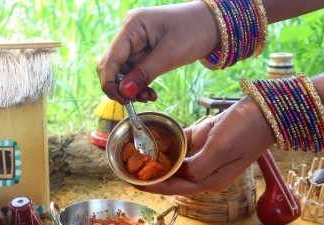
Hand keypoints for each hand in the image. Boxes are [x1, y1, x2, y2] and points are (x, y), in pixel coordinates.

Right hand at [96, 1, 218, 103]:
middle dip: (121, 87)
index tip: (123, 101)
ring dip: (131, 88)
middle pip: (111, 66)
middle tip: (137, 101)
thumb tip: (124, 93)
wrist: (213, 23)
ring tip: (149, 97)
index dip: (111, 83)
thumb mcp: (170, 54)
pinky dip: (139, 84)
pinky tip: (150, 92)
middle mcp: (128, 32)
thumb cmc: (194, 31)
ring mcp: (135, 41)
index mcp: (132, 26)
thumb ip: (145, 73)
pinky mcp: (142, 50)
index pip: (110, 59)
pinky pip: (133, 71)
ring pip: (122, 72)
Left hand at [136, 97, 275, 194]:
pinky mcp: (203, 139)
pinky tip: (150, 137)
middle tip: (127, 167)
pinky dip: (166, 141)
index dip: (152, 185)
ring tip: (133, 153)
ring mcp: (204, 155)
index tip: (132, 181)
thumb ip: (197, 166)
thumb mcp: (220, 150)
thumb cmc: (246, 131)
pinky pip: (180, 143)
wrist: (266, 109)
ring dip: (155, 157)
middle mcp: (205, 171)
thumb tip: (179, 173)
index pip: (174, 187)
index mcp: (210, 180)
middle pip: (171, 176)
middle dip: (150, 173)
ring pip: (173, 160)